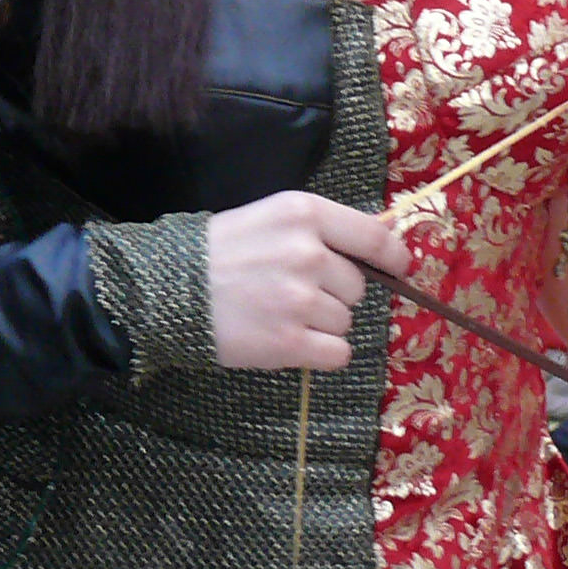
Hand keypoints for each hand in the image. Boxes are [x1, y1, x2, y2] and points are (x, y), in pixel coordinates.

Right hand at [209, 192, 410, 372]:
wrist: (168, 291)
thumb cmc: (220, 253)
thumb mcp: (271, 218)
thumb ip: (320, 230)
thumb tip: (381, 247)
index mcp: (305, 215)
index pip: (375, 237)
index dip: (393, 256)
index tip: (399, 267)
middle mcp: (308, 254)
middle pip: (357, 287)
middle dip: (333, 294)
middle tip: (289, 292)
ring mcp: (300, 299)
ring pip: (346, 322)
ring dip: (322, 324)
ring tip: (279, 314)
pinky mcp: (290, 342)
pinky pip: (337, 354)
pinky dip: (320, 353)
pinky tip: (289, 340)